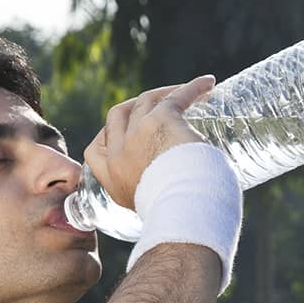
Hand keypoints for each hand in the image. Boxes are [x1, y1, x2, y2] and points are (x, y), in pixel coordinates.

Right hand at [84, 75, 215, 209]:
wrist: (185, 212)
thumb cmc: (179, 218)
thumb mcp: (153, 211)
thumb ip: (155, 201)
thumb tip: (179, 202)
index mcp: (113, 179)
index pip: (96, 149)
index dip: (108, 136)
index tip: (126, 133)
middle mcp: (119, 155)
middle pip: (119, 115)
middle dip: (136, 106)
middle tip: (159, 106)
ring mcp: (136, 135)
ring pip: (147, 100)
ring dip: (166, 93)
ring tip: (187, 93)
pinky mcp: (160, 120)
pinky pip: (177, 96)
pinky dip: (194, 88)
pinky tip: (208, 84)